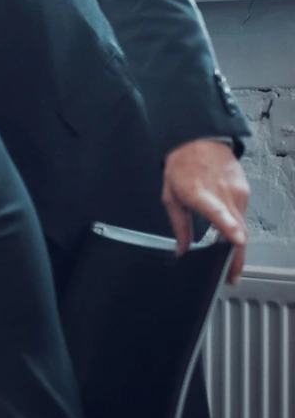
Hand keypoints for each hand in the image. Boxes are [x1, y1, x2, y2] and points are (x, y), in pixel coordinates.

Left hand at [163, 139, 250, 281]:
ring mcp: (238, 192)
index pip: (219, 212)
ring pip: (243, 225)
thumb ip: (179, 226)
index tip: (237, 241)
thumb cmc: (182, 166)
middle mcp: (224, 193)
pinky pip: (243, 215)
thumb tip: (182, 250)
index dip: (228, 228)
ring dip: (238, 245)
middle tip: (232, 277)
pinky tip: (230, 237)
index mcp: (201, 194)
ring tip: (231, 263)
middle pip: (237, 230)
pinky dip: (237, 228)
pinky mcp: (245, 191)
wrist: (198, 140)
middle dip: (237, 257)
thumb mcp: (171, 197)